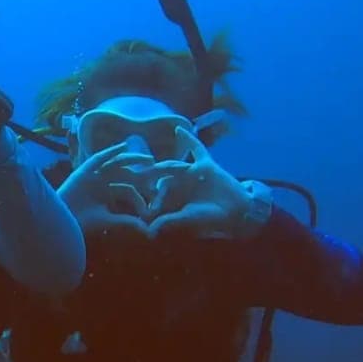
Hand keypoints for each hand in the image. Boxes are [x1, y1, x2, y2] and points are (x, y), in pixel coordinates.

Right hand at [58, 142, 159, 238]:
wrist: (59, 223)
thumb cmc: (80, 224)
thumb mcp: (109, 221)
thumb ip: (127, 222)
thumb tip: (149, 230)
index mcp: (106, 195)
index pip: (129, 191)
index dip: (142, 196)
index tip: (157, 198)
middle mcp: (101, 183)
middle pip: (125, 174)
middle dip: (142, 173)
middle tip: (160, 169)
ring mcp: (92, 176)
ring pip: (115, 165)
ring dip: (132, 159)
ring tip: (149, 159)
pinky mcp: (84, 172)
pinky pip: (98, 159)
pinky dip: (110, 152)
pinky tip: (123, 147)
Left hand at [143, 127, 269, 238]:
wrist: (238, 211)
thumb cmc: (211, 218)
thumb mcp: (188, 219)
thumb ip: (169, 221)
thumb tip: (149, 232)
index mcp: (172, 198)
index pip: (153, 195)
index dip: (141, 195)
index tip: (124, 192)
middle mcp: (178, 184)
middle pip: (160, 178)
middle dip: (147, 177)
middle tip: (131, 174)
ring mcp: (191, 173)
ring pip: (174, 166)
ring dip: (165, 165)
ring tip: (150, 164)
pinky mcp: (205, 165)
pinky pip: (196, 149)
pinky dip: (189, 139)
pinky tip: (178, 129)